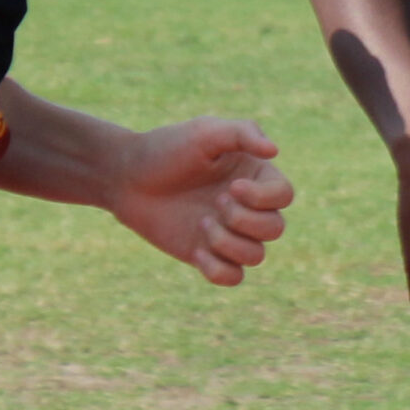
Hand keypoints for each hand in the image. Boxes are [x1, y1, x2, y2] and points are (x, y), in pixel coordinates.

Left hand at [111, 118, 292, 284]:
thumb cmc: (166, 149)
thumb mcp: (205, 132)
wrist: (125, 177)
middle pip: (275, 229)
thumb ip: (242, 133)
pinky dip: (219, 269)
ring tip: (201, 223)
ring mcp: (228, 233)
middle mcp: (247, 207)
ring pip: (256, 256)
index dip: (265, 198)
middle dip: (245, 220)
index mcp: (254, 176)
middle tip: (216, 202)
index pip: (284, 195)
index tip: (233, 187)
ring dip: (229, 243)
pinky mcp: (207, 255)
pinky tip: (196, 250)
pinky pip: (233, 277)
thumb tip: (274, 151)